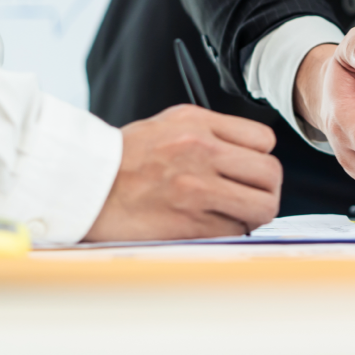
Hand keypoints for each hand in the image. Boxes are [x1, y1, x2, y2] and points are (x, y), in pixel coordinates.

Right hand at [84, 105, 281, 240]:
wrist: (82, 187)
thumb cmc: (124, 158)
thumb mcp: (170, 124)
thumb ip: (214, 131)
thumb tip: (252, 151)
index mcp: (198, 125)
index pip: (265, 141)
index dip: (261, 158)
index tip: (249, 170)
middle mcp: (202, 153)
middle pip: (271, 175)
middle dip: (266, 188)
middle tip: (252, 196)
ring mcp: (197, 190)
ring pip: (262, 207)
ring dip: (254, 213)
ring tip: (237, 213)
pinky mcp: (191, 223)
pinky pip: (235, 231)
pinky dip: (230, 231)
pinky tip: (210, 224)